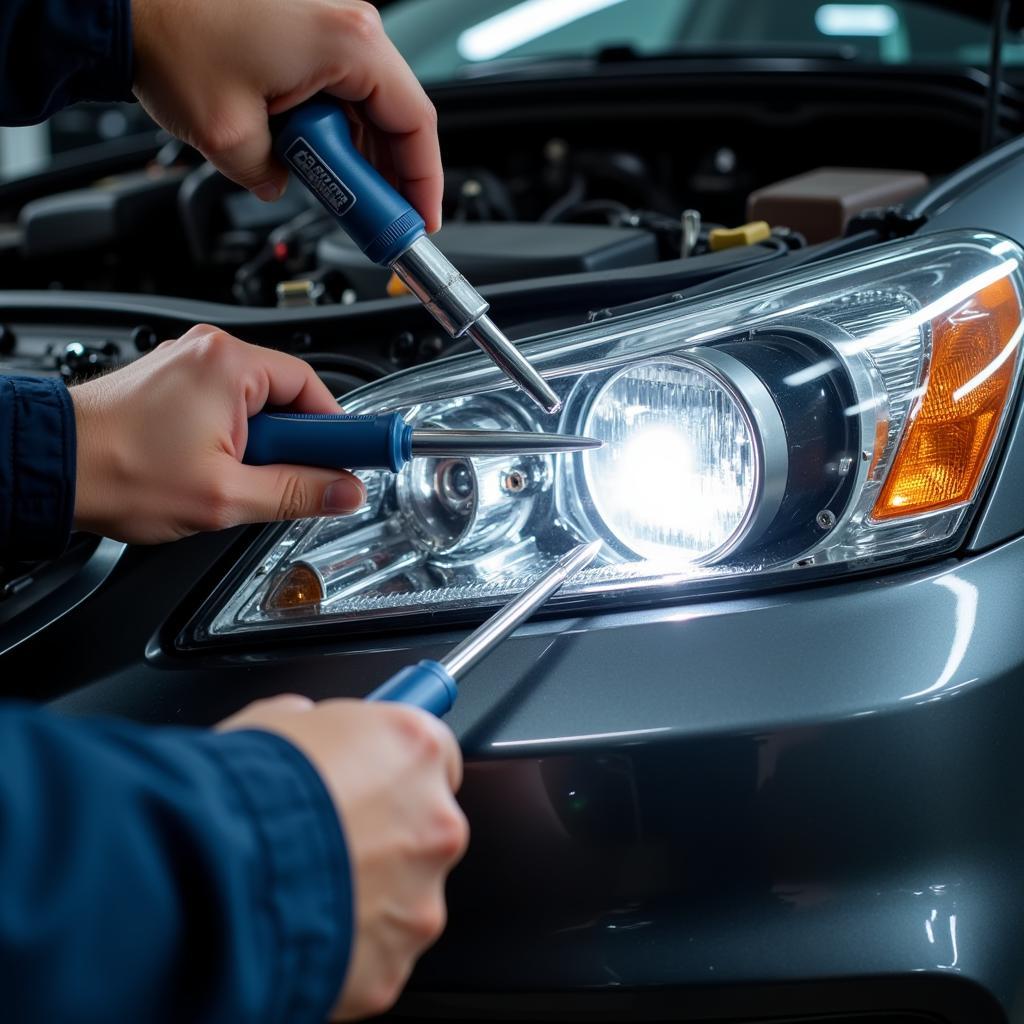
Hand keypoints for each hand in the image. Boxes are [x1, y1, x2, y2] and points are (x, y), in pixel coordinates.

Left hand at [70, 325, 365, 543]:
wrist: (47, 466)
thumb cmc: (118, 470)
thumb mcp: (226, 496)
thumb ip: (298, 492)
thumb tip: (345, 491)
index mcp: (229, 363)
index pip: (314, 388)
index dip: (337, 431)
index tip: (359, 457)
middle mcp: (208, 351)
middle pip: (286, 397)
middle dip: (291, 445)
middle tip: (279, 482)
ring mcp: (186, 364)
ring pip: (255, 407)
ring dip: (258, 445)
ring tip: (230, 478)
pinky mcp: (169, 382)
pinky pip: (224, 406)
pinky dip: (230, 438)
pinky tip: (211, 467)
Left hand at [131, 0, 441, 229]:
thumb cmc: (171, 37)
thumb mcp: (231, 138)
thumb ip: (275, 180)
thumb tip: (286, 186)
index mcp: (349, 43)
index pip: (416, 125)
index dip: (424, 184)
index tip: (419, 222)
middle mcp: (347, 25)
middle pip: (397, 116)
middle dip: (391, 177)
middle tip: (380, 223)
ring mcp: (326, 24)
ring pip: (368, 106)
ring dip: (358, 155)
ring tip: (341, 198)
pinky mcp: (303, 29)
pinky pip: (338, 89)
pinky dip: (333, 130)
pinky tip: (315, 160)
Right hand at [219, 695, 467, 1019]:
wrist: (213, 876)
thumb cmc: (242, 794)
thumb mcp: (277, 723)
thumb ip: (319, 728)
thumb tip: (311, 731)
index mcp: (413, 748)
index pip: (433, 751)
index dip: (395, 765)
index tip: (376, 774)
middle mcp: (434, 820)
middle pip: (426, 824)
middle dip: (385, 832)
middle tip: (329, 835)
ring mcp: (420, 896)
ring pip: (405, 892)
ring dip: (367, 890)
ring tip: (306, 883)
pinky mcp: (394, 960)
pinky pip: (376, 947)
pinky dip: (347, 941)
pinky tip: (301, 923)